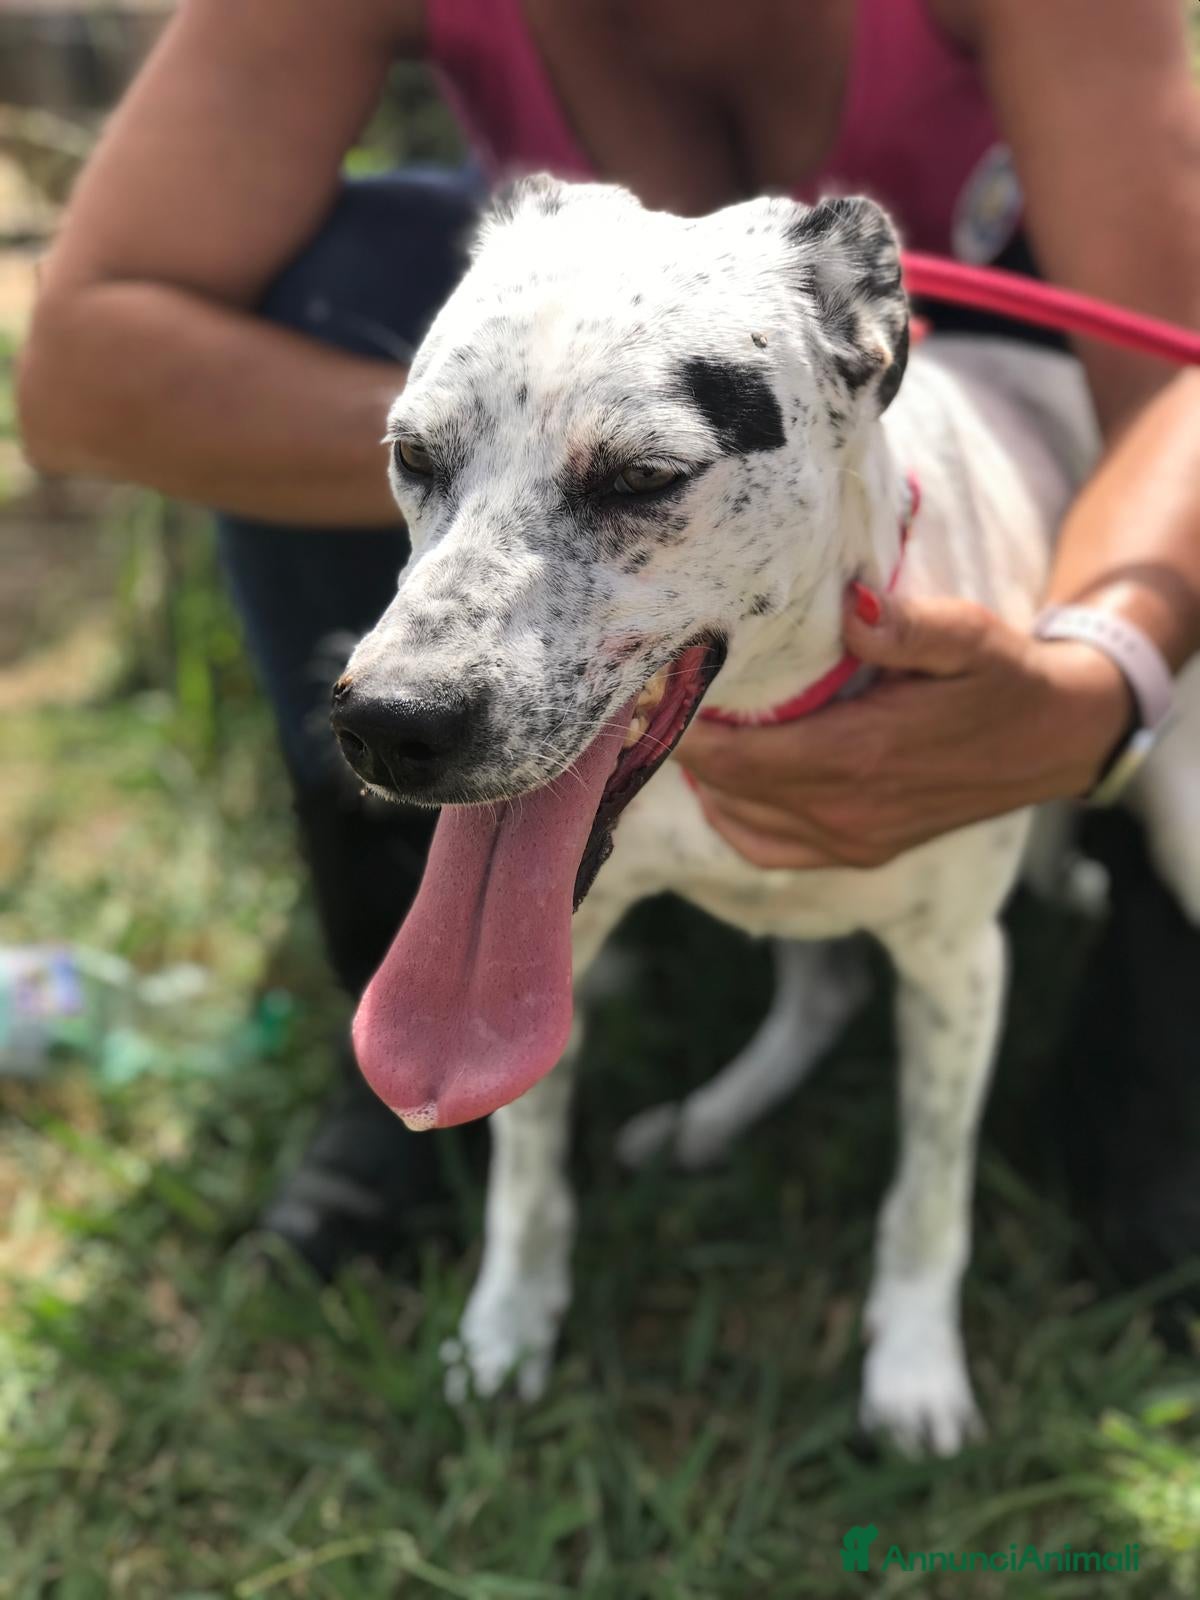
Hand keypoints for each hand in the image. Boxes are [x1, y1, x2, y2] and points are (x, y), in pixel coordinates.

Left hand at [677, 588, 1132, 869]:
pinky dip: (734, 819)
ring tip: (684, 729)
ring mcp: (851, 840)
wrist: (1054, 740)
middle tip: (652, 698)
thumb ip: (908, 625)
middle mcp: (847, 810)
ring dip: (706, 779)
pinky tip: (725, 781)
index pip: (735, 754)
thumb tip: (851, 606)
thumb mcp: (969, 636)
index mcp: (861, 756)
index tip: (650, 688)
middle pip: (726, 786)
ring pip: (738, 821)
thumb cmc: (1003, 677)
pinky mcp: (860, 852)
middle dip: (681, 744)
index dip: (681, 726)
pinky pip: (768, 849)